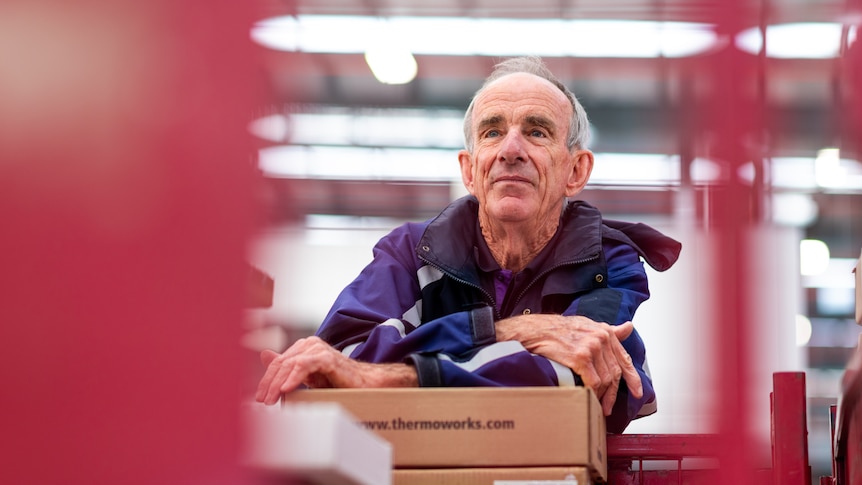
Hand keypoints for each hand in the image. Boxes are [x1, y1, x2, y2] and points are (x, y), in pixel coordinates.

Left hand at [254, 336, 417, 404]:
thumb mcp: (308, 377)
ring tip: (271, 400)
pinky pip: (305, 365)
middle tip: (263, 402)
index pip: (278, 362)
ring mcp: (318, 349)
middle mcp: (309, 344)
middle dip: (269, 384)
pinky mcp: (327, 357)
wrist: (365, 384)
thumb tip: (264, 355)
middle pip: (281, 363)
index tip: (260, 398)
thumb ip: (287, 366)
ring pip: (290, 364)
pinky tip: (286, 390)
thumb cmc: (338, 381)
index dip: (266, 380)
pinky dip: (294, 378)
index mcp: (303, 348)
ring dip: (277, 384)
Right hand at [496, 315, 641, 415]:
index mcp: (604, 331)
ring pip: (605, 380)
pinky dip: (592, 393)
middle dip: (613, 394)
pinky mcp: (580, 358)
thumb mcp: (586, 325)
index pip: (624, 358)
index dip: (633, 378)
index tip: (638, 392)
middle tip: (608, 407)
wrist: (534, 331)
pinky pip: (593, 382)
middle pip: (614, 373)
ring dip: (601, 396)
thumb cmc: (557, 330)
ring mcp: (591, 348)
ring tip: (596, 404)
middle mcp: (601, 338)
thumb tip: (628, 327)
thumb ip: (609, 330)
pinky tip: (588, 397)